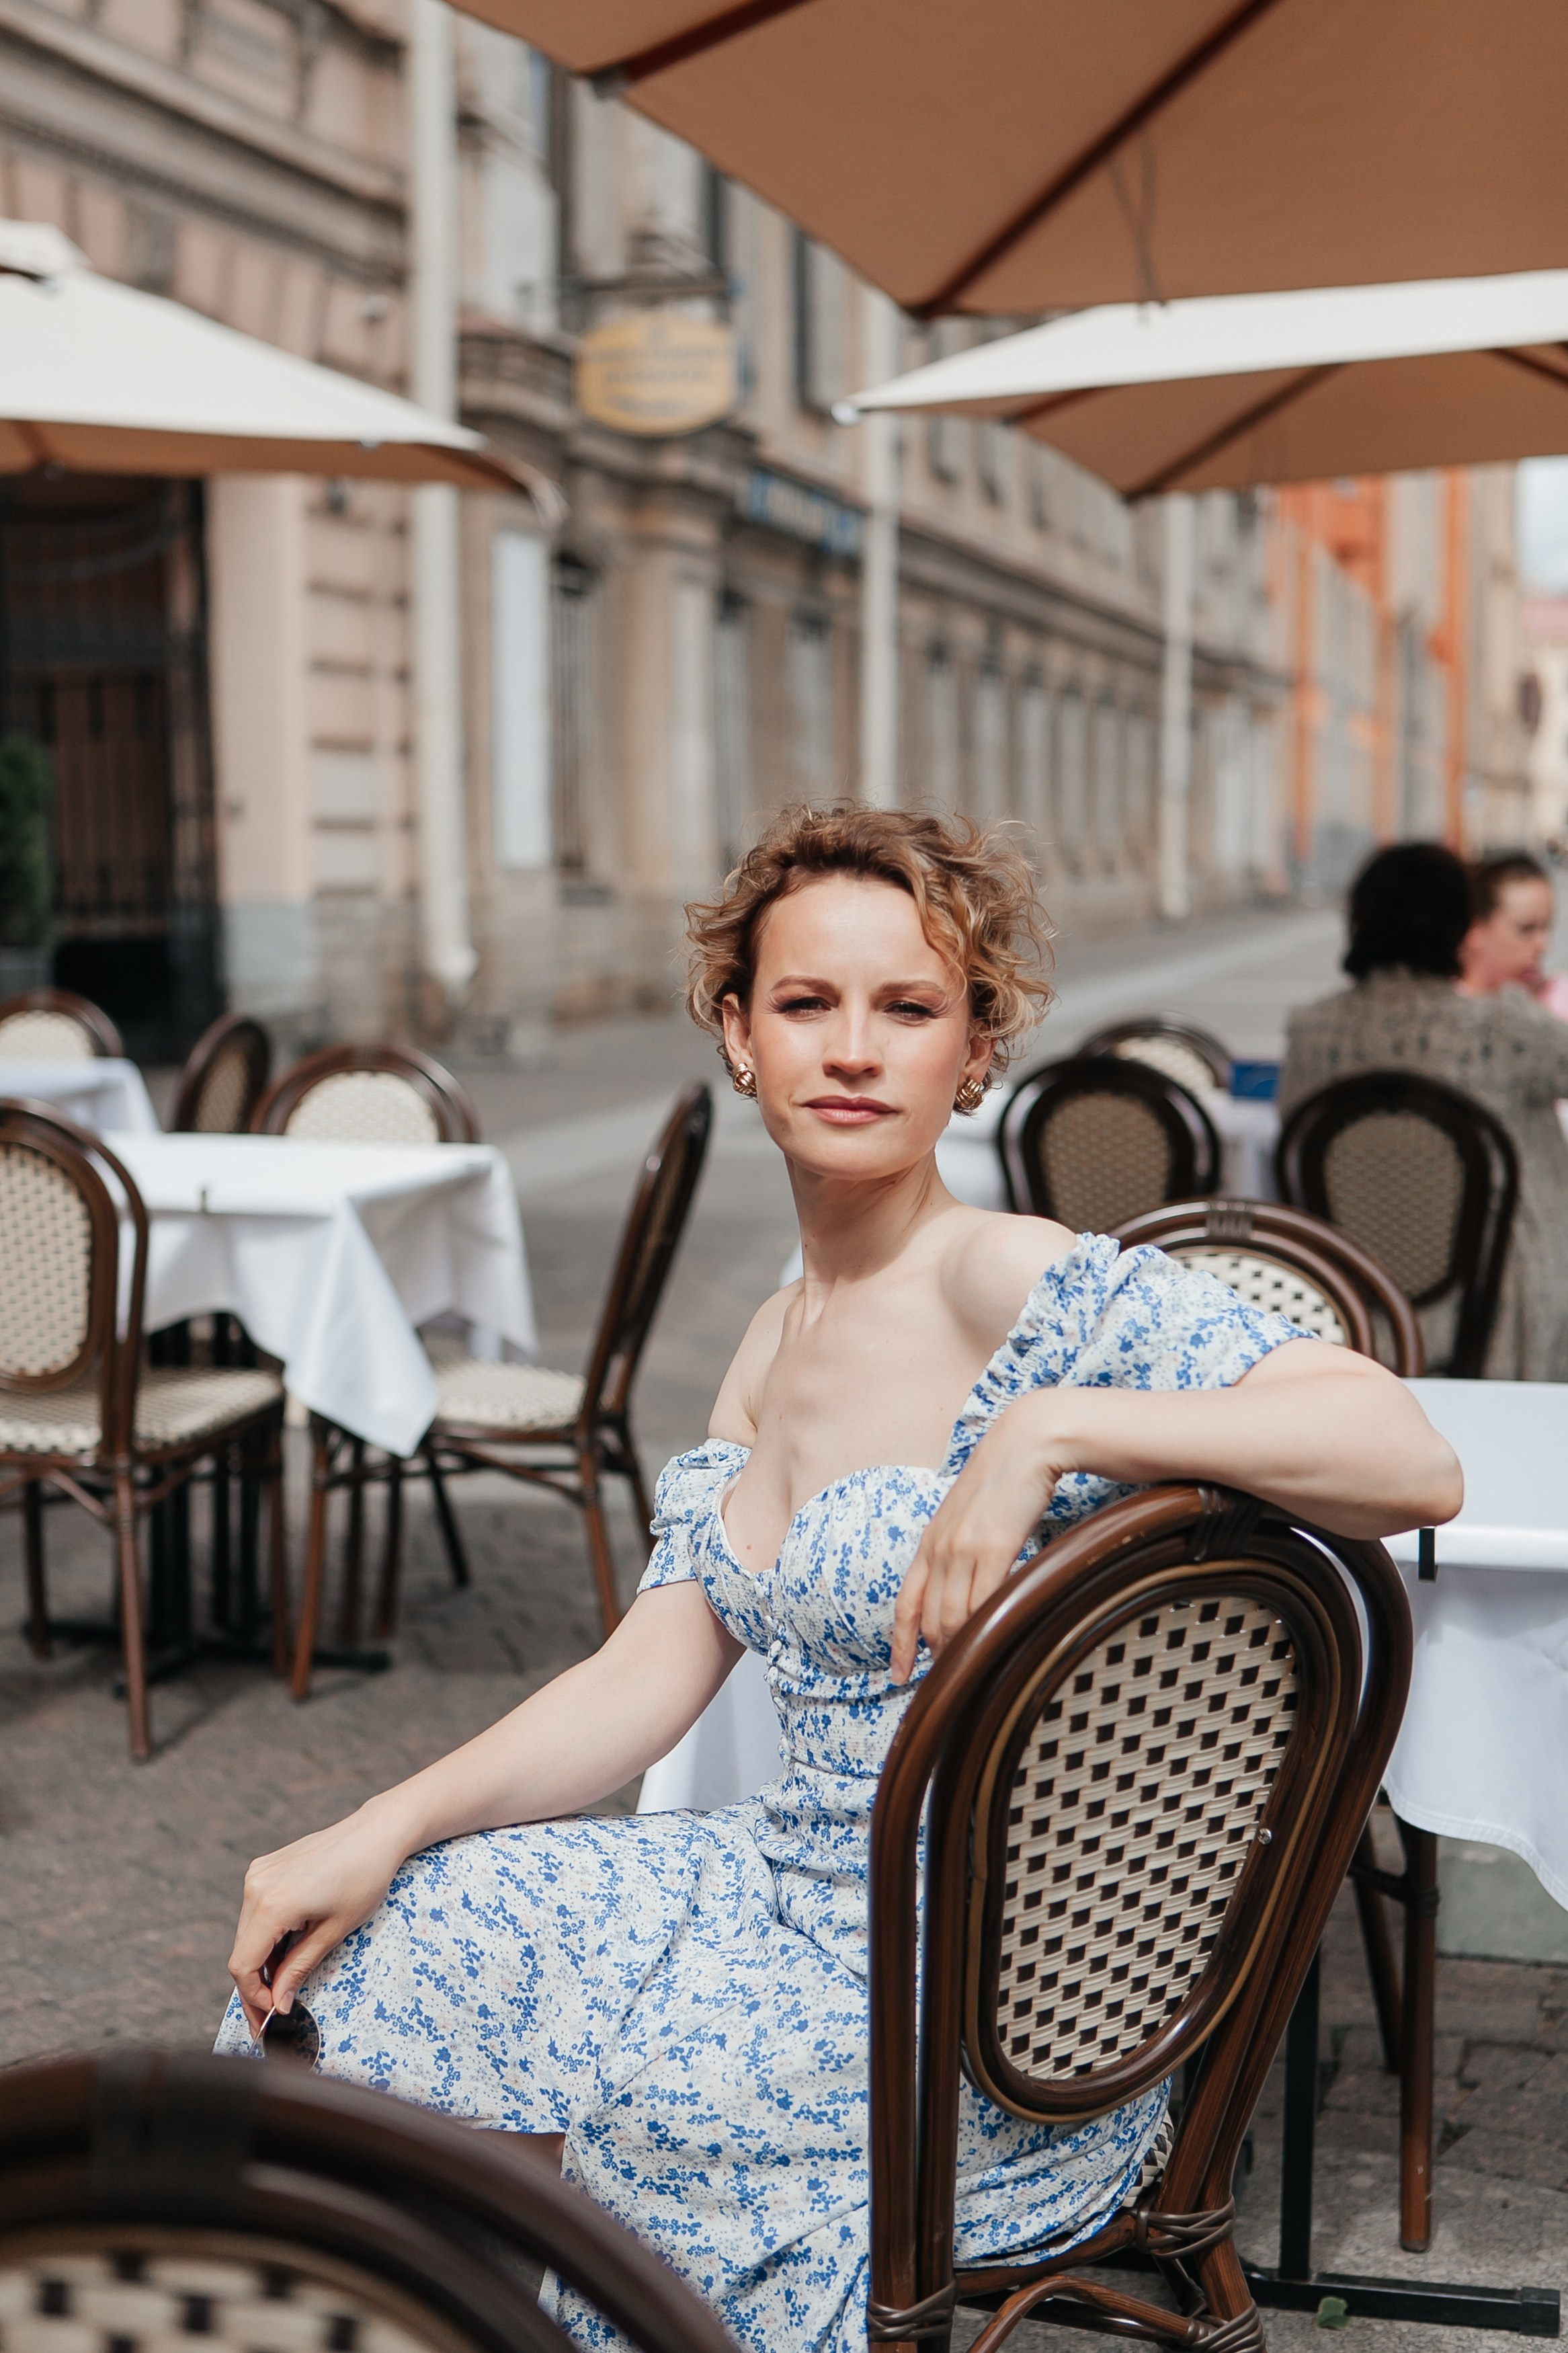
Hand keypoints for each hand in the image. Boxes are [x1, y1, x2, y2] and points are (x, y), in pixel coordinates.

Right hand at [228, 1804, 409, 2035]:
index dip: (254, 1998)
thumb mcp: (334, 1931)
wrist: (376, 1833)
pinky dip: (267, 1936)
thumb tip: (278, 2004)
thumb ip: (299, 1969)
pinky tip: (287, 1950)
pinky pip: (256, 1912)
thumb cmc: (364, 1879)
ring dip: (261, 1961)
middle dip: (256, 1986)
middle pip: (242, 1951)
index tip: (272, 2016)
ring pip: (247, 1933)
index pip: (243, 1966)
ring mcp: (258, 1873)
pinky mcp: (265, 1867)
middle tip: (274, 2013)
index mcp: (272, 1904)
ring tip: (284, 1984)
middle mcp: (256, 1886)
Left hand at [890, 1391, 1079, 1684]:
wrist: (1027, 1441)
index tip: (899, 1675)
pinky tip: (995, 1641)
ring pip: (954, 1618)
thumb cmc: (1005, 1481)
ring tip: (978, 1667)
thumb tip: (965, 1589)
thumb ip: (960, 1551)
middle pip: (929, 1620)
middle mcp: (939, 1547)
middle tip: (954, 1681)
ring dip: (963, 1648)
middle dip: (937, 1655)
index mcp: (930, 1542)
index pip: (904, 1604)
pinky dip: (986, 1628)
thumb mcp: (969, 1517)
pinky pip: (983, 1601)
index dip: (899, 1644)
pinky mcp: (994, 1546)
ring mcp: (964, 1548)